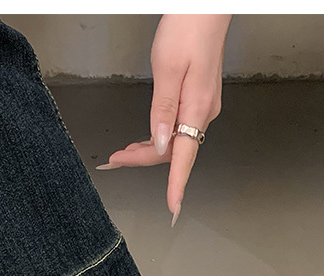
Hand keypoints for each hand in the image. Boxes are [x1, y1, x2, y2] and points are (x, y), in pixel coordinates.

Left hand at [97, 14, 230, 224]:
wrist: (208, 8)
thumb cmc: (188, 30)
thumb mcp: (168, 69)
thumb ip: (162, 110)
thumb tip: (159, 143)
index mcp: (197, 109)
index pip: (183, 157)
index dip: (175, 185)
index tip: (173, 208)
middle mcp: (204, 113)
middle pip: (174, 150)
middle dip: (143, 159)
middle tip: (115, 160)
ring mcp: (203, 106)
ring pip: (175, 139)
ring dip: (150, 149)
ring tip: (123, 152)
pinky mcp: (200, 97)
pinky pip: (180, 126)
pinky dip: (160, 136)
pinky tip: (148, 136)